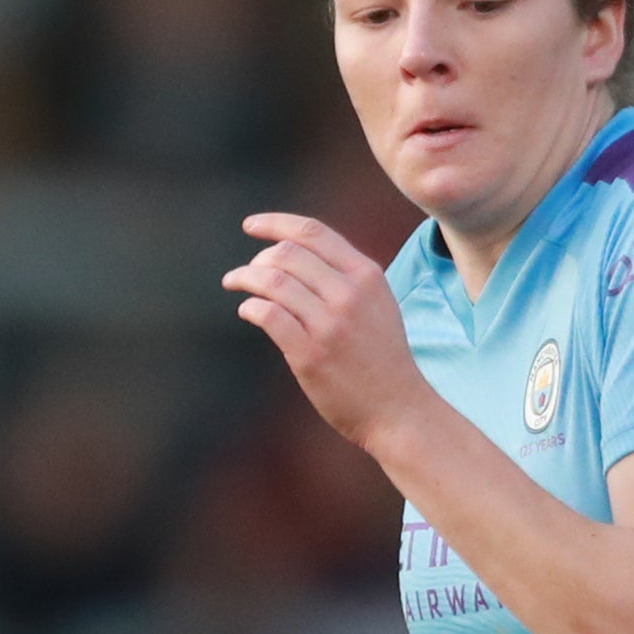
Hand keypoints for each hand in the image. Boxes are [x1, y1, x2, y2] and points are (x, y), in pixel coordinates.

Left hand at [225, 213, 426, 452]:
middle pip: (287, 254)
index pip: (312, 233)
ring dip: (244, 277)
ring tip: (234, 283)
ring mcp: (329, 325)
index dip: (275, 224)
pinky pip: (268, 315)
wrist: (398, 409)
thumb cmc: (383, 358)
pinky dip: (251, 307)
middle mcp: (349, 295)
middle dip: (258, 258)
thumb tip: (293, 254)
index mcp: (366, 277)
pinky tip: (248, 311)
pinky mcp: (310, 355)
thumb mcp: (378, 304)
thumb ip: (346, 276)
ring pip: (273, 281)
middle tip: (246, 273)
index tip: (251, 226)